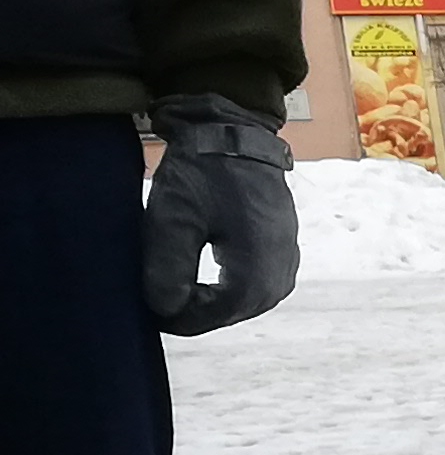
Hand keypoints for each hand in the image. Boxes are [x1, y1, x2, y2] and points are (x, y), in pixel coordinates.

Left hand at [142, 97, 297, 335]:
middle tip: (155, 300)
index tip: (146, 310)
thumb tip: (165, 311)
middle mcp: (280, 274)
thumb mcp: (172, 218)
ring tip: (175, 288)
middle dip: (192, 312)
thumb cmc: (202, 174)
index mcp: (256, 270)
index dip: (176, 318)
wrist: (236, 135)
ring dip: (210, 302)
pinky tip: (201, 278)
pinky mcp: (285, 255)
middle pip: (229, 313)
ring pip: (243, 304)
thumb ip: (166, 270)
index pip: (211, 316)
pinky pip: (255, 289)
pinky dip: (227, 290)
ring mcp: (287, 265)